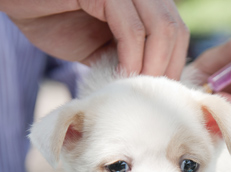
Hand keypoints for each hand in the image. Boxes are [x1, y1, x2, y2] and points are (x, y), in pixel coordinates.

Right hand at [0, 0, 188, 78]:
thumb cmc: (53, 17)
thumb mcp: (99, 43)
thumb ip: (126, 55)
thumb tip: (151, 85)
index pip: (176, 30)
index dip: (175, 62)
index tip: (160, 91)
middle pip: (175, 29)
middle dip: (167, 67)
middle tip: (150, 94)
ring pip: (161, 28)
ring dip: (152, 65)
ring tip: (136, 87)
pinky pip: (132, 30)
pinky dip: (133, 58)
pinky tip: (122, 74)